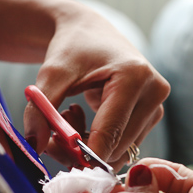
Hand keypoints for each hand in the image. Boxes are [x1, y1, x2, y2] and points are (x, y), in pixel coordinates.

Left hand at [24, 4, 169, 168]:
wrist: (90, 32)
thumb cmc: (71, 49)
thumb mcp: (50, 75)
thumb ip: (40, 110)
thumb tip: (35, 147)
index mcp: (134, 76)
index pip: (111, 131)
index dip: (84, 153)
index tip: (57, 160)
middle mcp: (154, 92)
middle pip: (117, 147)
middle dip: (82, 151)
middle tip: (51, 136)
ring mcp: (157, 105)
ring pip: (120, 151)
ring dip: (90, 147)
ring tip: (68, 118)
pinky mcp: (153, 116)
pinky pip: (124, 145)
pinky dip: (100, 142)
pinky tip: (86, 120)